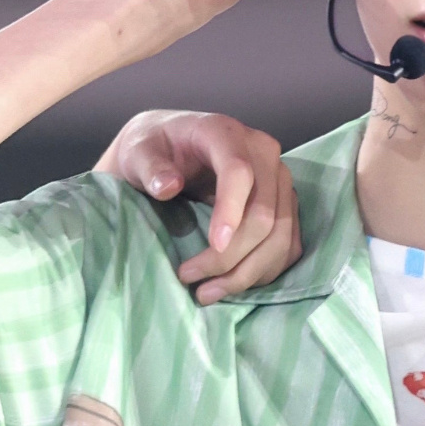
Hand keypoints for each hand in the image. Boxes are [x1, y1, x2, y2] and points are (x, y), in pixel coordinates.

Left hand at [95, 110, 300, 303]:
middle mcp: (262, 152)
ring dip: (247, 272)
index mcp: (225, 133)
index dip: (231, 211)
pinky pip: (287, 245)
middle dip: (231, 256)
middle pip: (264, 214)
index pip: (240, 172)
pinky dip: (263, 271)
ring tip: (207, 292)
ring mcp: (279, 179)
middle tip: (190, 279)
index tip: (214, 245)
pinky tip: (232, 284)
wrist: (171, 147)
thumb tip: (168, 186)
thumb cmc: (153, 149)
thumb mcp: (137, 152)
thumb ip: (149, 167)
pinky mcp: (285, 203)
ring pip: (280, 235)